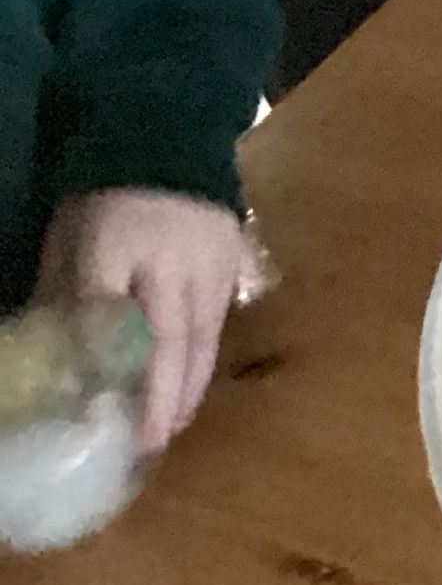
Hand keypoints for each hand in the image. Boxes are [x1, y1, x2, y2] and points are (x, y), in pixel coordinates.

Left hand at [39, 190, 245, 453]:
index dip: (138, 387)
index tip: (133, 435)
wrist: (162, 141)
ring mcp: (214, 264)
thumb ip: (71, 301)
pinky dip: (204, 356)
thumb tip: (66, 363)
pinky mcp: (233, 259)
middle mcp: (182, 268)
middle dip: (169, 397)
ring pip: (205, 335)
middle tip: (157, 443)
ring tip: (175, 423)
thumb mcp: (71, 245)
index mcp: (132, 259)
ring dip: (191, 384)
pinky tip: (191, 379)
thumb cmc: (104, 199)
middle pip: (180, 343)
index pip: (137, 334)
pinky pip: (219, 318)